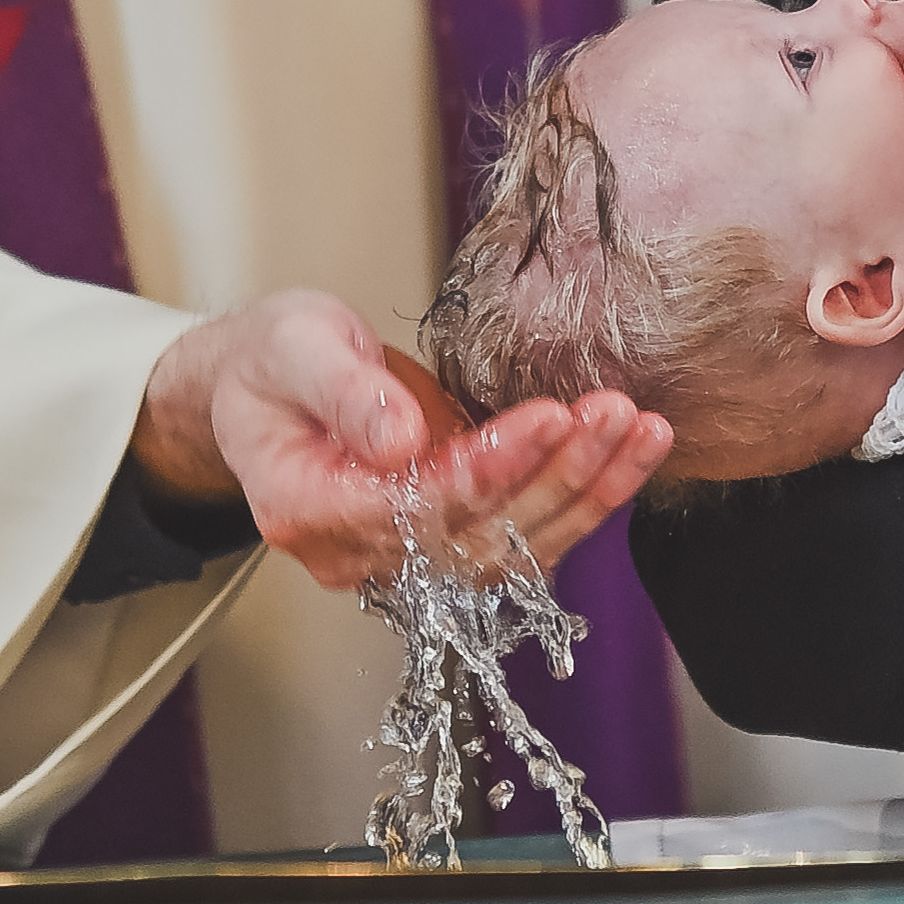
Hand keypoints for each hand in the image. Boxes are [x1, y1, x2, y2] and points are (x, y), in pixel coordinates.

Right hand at [137, 289, 675, 589]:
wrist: (264, 386)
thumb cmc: (272, 363)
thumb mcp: (293, 347)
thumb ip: (343, 391)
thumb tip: (400, 440)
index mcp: (306, 510)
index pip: (412, 507)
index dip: (486, 469)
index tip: (548, 416)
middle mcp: (357, 553)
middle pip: (475, 538)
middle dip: (554, 476)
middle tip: (613, 414)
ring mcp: (405, 557)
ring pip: (512, 549)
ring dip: (585, 492)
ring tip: (640, 430)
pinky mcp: (448, 541)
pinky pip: (524, 536)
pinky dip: (583, 497)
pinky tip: (631, 452)